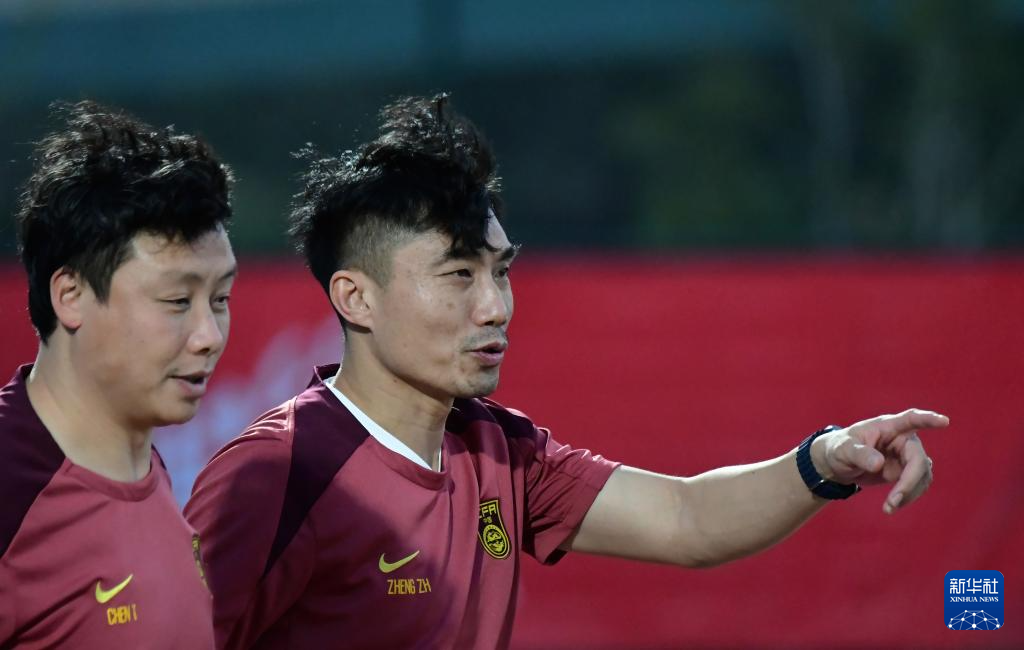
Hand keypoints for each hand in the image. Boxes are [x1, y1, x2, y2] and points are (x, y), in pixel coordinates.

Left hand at [811, 409, 948, 513]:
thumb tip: (879, 463)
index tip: (944, 421)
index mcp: (887, 426)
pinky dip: (908, 496)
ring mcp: (907, 455)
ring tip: (889, 507)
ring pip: (922, 475)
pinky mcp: (907, 470)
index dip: (928, 420)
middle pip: (918, 459)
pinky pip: (917, 484)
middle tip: (893, 501)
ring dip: (909, 493)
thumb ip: (860, 454)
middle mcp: (902, 439)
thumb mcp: (843, 450)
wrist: (838, 464)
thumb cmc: (840, 449)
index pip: (910, 419)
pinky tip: (892, 505)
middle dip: (909, 482)